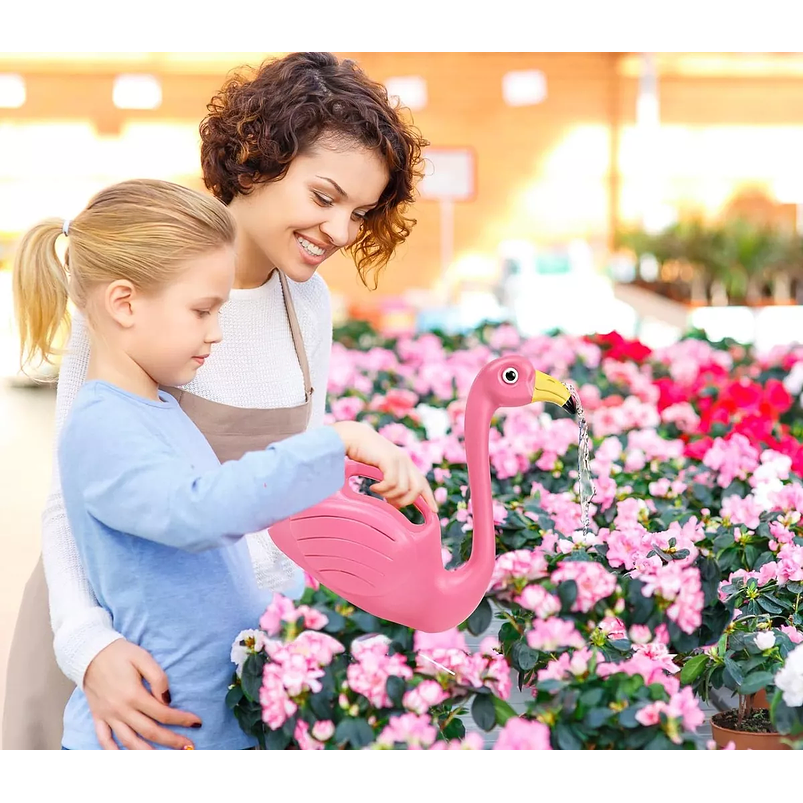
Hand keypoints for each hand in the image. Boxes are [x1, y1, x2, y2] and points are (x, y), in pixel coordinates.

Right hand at [83, 639, 201, 749]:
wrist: (89, 652)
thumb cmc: (119, 653)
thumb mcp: (143, 657)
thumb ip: (158, 678)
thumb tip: (167, 699)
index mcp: (134, 695)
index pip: (163, 713)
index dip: (181, 719)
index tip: (196, 722)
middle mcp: (121, 710)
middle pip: (149, 732)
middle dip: (171, 740)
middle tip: (188, 746)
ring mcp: (108, 716)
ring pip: (129, 742)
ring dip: (146, 752)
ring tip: (162, 756)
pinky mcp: (98, 717)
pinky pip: (104, 740)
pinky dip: (113, 751)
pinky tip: (124, 755)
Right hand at [331, 421, 437, 512]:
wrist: (353, 436)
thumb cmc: (364, 453)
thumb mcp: (382, 467)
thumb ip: (391, 478)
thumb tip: (393, 500)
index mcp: (406, 463)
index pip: (423, 482)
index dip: (429, 497)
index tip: (434, 510)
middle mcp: (406, 460)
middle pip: (418, 488)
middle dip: (406, 501)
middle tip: (391, 503)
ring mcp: (399, 459)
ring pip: (404, 489)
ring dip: (389, 495)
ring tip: (377, 491)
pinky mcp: (390, 460)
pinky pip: (392, 483)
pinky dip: (382, 489)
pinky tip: (373, 487)